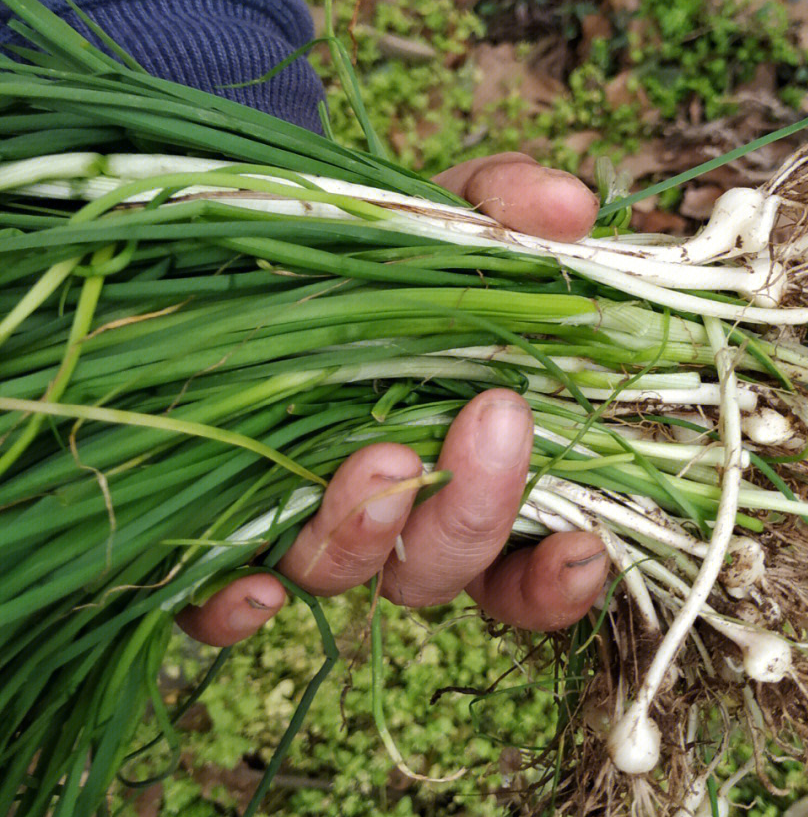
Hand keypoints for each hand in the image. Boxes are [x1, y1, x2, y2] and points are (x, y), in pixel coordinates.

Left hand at [178, 154, 607, 646]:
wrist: (273, 242)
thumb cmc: (392, 249)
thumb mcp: (456, 214)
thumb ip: (513, 210)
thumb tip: (572, 207)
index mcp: (468, 476)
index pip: (522, 569)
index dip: (554, 582)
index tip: (581, 548)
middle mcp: (393, 523)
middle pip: (438, 572)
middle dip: (472, 511)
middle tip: (495, 417)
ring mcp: (306, 528)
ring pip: (342, 578)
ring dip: (367, 536)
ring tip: (382, 457)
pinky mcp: (217, 530)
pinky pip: (216, 604)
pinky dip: (234, 609)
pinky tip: (253, 587)